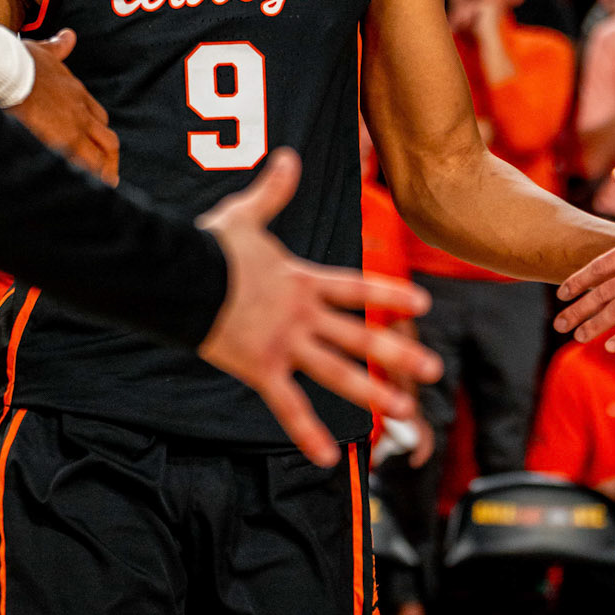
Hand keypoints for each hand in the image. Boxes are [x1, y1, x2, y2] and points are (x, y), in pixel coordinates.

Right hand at [10, 30, 118, 184]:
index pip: (100, 119)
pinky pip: (80, 167)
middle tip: (107, 176)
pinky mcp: (59, 142)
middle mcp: (81, 112)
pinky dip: (85, 180)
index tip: (98, 148)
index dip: (100, 136)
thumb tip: (69, 36)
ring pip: (99, 157)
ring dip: (102, 173)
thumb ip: (59, 46)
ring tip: (101, 189)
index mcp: (78, 93)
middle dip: (109, 158)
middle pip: (108, 140)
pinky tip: (82, 193)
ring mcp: (72, 128)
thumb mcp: (45, 51)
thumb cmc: (21, 61)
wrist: (6, 68)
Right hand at [198, 149, 441, 466]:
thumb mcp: (245, 215)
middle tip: (434, 369)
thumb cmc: (210, 247)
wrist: (180, 277)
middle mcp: (302, 316)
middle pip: (358, 337)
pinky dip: (307, 433)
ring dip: (372, 395)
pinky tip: (328, 459)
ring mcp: (283, 345)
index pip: (357, 289)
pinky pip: (287, 407)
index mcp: (302, 281)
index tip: (423, 304)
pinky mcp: (259, 369)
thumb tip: (289, 156)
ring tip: (405, 411)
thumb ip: (272, 192)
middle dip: (397, 354)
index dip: (389, 296)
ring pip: (336, 374)